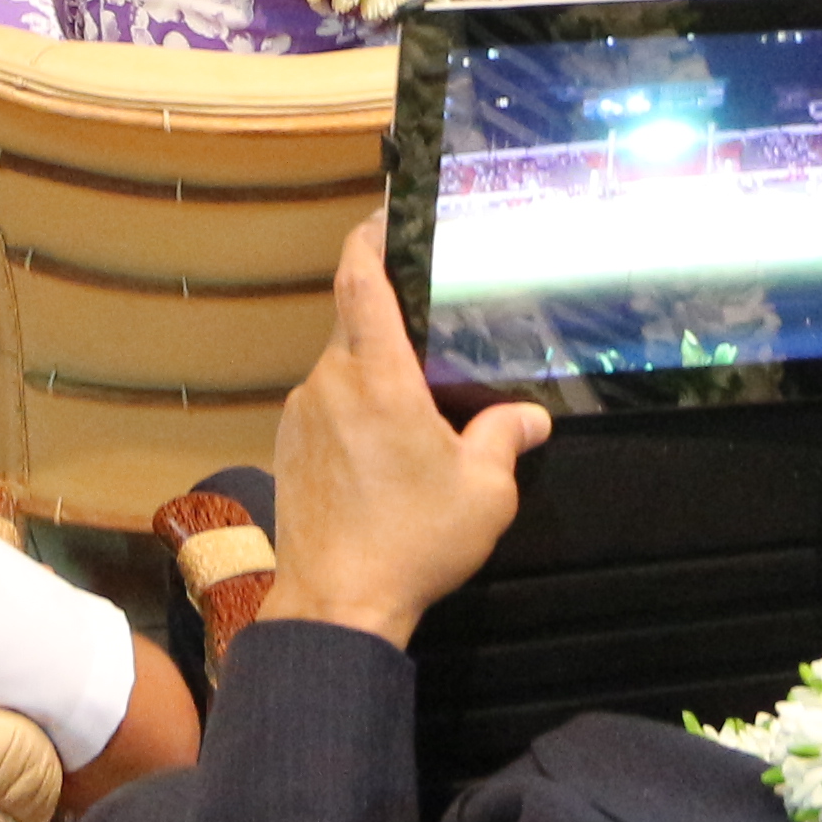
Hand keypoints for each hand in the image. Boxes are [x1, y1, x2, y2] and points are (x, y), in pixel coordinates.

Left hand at [265, 222, 546, 647]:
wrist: (337, 606)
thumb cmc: (414, 542)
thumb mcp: (483, 492)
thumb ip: (505, 440)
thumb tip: (531, 418)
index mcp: (377, 377)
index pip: (361, 279)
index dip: (370, 236)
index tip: (385, 214)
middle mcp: (330, 382)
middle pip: (356, 325)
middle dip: (391, 323)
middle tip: (434, 332)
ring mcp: (302, 414)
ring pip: (342, 370)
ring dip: (374, 377)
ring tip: (417, 408)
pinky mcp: (290, 447)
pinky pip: (326, 407)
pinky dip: (354, 412)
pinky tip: (383, 450)